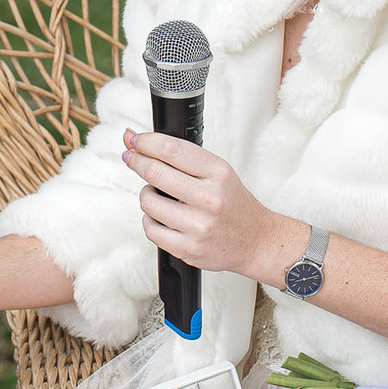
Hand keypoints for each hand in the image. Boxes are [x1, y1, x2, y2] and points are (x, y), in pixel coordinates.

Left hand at [121, 129, 300, 281]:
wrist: (255, 240)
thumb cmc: (232, 203)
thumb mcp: (217, 172)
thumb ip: (180, 156)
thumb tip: (135, 140)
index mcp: (218, 174)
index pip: (171, 149)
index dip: (144, 141)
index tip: (133, 139)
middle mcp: (210, 199)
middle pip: (154, 172)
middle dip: (136, 160)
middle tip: (131, 157)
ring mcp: (199, 226)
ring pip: (148, 202)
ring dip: (147, 194)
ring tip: (158, 195)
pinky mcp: (188, 248)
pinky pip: (150, 229)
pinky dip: (150, 220)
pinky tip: (162, 217)